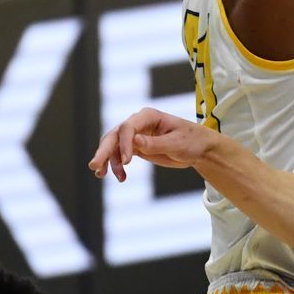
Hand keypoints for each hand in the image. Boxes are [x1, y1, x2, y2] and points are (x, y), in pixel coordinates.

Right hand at [88, 107, 218, 181]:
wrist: (200, 149)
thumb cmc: (192, 140)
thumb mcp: (177, 143)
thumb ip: (155, 143)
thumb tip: (135, 142)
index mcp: (149, 116)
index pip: (128, 127)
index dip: (124, 143)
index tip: (126, 162)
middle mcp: (138, 123)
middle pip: (115, 135)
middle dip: (104, 150)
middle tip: (94, 166)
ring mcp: (135, 136)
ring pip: (113, 146)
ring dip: (107, 160)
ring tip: (101, 175)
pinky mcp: (136, 148)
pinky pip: (119, 155)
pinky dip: (116, 166)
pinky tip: (119, 177)